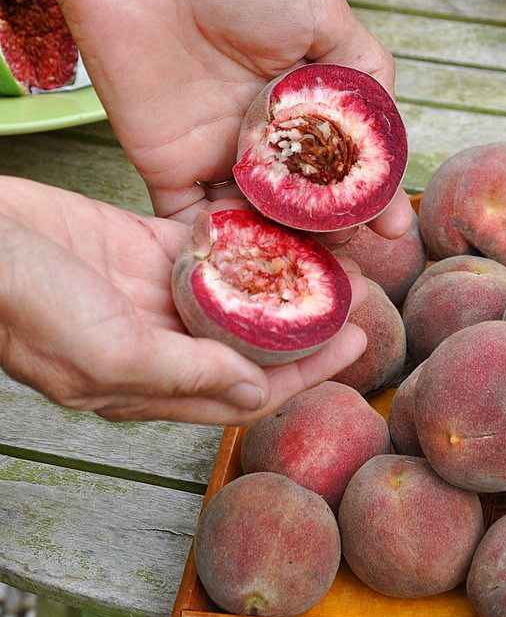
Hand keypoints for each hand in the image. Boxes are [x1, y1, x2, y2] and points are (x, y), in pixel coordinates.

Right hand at [0, 178, 367, 423]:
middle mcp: (160, 342)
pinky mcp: (142, 244)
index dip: (304, 373)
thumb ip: (183, 373)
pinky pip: (205, 244)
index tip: (355, 347)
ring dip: (282, 277)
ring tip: (334, 255)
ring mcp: (152, 291)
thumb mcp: (107, 352)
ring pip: (235, 289)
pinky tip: (280, 224)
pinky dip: (240, 237)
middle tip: (360, 296)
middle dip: (306, 323)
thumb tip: (255, 392)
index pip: (246, 389)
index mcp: (150, 384)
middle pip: (252, 339)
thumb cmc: (24, 305)